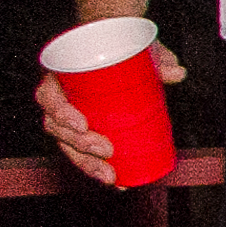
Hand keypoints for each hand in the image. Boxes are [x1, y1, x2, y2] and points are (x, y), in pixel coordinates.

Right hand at [34, 44, 184, 184]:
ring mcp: (69, 117)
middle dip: (80, 147)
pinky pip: (82, 152)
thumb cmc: (118, 45)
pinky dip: (97, 168)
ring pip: (68, 145)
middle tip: (106, 152)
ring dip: (87, 164)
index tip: (83, 124)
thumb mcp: (136, 46)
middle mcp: (59, 99)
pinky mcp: (84, 131)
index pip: (49, 97)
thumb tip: (177, 72)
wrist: (115, 46)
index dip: (61, 113)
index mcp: (60, 76)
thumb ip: (156, 57)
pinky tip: (116, 181)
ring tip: (111, 176)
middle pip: (58, 129)